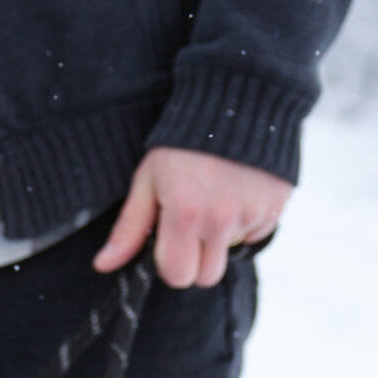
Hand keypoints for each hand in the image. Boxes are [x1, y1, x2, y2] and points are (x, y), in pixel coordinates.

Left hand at [93, 146, 291, 288]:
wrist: (237, 100)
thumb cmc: (182, 142)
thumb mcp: (148, 179)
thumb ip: (129, 227)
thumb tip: (102, 265)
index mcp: (184, 215)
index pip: (177, 276)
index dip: (170, 263)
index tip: (169, 239)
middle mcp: (220, 220)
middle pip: (207, 277)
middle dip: (196, 259)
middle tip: (192, 224)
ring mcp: (251, 214)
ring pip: (230, 255)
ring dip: (221, 239)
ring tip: (215, 200)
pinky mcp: (274, 208)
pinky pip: (256, 235)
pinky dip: (245, 222)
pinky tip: (237, 192)